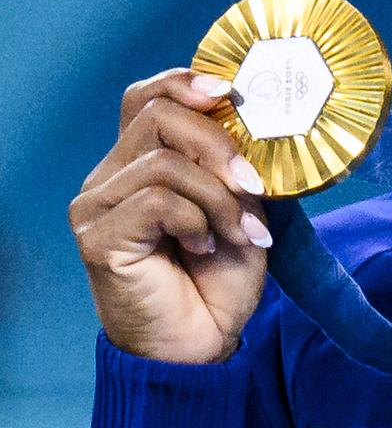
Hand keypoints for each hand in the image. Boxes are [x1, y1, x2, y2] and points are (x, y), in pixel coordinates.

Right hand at [70, 70, 271, 362]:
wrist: (200, 345)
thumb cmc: (218, 282)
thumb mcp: (242, 212)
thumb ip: (238, 170)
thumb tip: (258, 126)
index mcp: (141, 164)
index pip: (147, 98)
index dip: (186, 82)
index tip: (232, 91)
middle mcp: (111, 178)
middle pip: (158, 115)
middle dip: (219, 144)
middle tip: (254, 185)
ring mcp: (97, 205)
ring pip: (166, 162)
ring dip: (219, 197)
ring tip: (239, 234)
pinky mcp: (98, 237)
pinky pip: (158, 201)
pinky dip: (199, 221)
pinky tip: (206, 249)